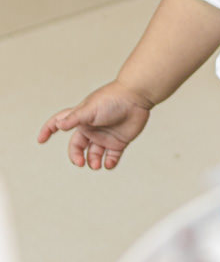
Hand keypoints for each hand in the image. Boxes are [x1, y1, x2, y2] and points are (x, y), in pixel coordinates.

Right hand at [36, 82, 152, 169]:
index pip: (59, 123)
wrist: (137, 97)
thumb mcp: (90, 109)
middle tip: (81, 163)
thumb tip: (59, 126)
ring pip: (94, 154)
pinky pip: (112, 157)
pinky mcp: (120, 141)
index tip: (41, 140)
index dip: (48, 130)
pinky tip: (108, 164)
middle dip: (77, 157)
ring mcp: (105, 136)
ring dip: (93, 162)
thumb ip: (74, 118)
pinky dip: (109, 163)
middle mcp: (91, 129)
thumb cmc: (112, 100)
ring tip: (96, 164)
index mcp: (81, 119)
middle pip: (77, 147)